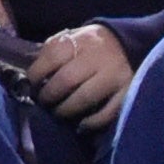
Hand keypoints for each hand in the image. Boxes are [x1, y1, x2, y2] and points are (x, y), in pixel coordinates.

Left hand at [18, 22, 134, 122]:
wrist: (131, 44)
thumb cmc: (93, 45)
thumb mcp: (74, 38)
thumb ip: (54, 51)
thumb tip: (32, 76)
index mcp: (82, 40)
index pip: (51, 57)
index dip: (36, 75)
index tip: (33, 85)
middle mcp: (98, 57)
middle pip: (65, 80)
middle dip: (49, 96)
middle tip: (45, 102)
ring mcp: (114, 76)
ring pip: (84, 98)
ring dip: (65, 110)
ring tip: (60, 113)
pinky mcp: (127, 92)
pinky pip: (106, 113)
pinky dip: (91, 122)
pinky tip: (81, 125)